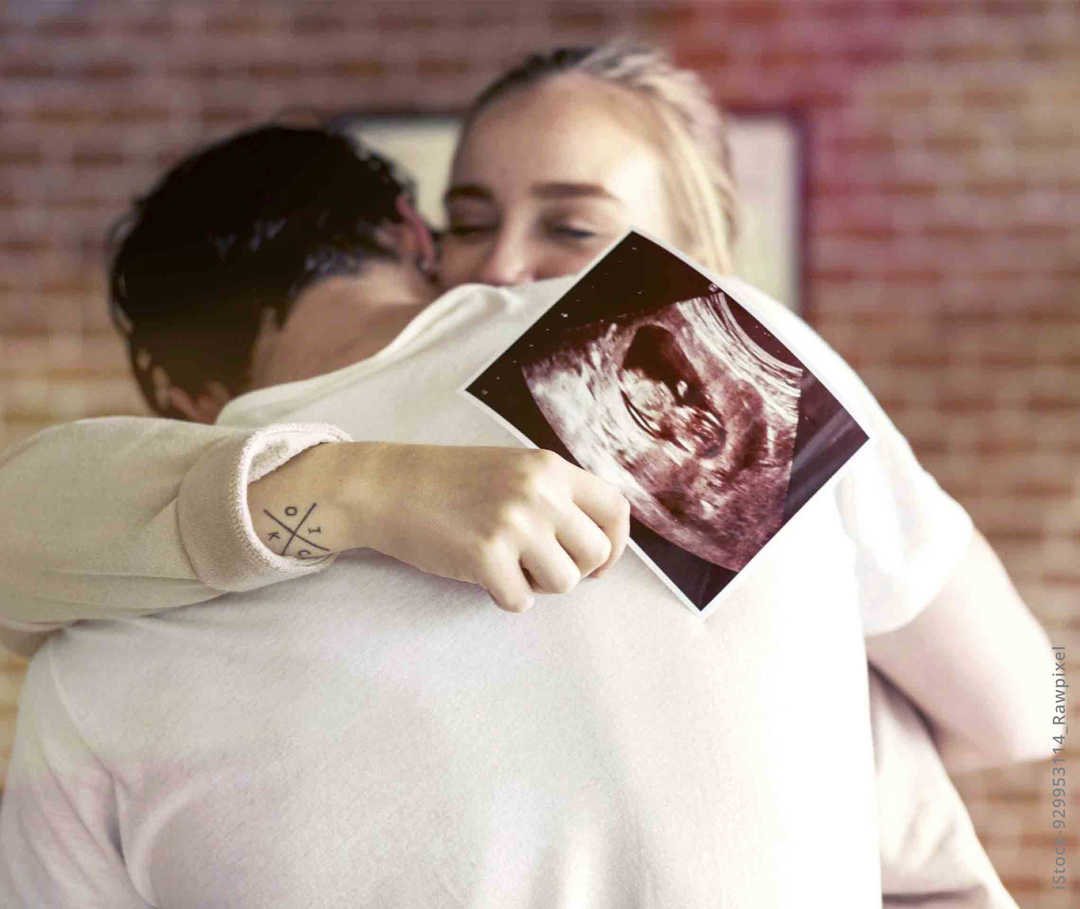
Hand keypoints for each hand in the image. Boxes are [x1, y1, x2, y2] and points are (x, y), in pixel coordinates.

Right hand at [351, 444, 630, 612]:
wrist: (387, 487)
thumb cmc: (448, 483)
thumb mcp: (512, 470)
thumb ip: (554, 495)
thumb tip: (598, 544)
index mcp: (549, 467)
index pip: (616, 509)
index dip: (616, 544)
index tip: (597, 562)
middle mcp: (539, 491)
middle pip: (595, 553)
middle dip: (572, 570)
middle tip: (538, 566)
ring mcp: (514, 523)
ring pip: (564, 583)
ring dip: (537, 585)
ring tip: (507, 564)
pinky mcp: (486, 556)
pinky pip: (520, 602)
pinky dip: (502, 596)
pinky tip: (481, 573)